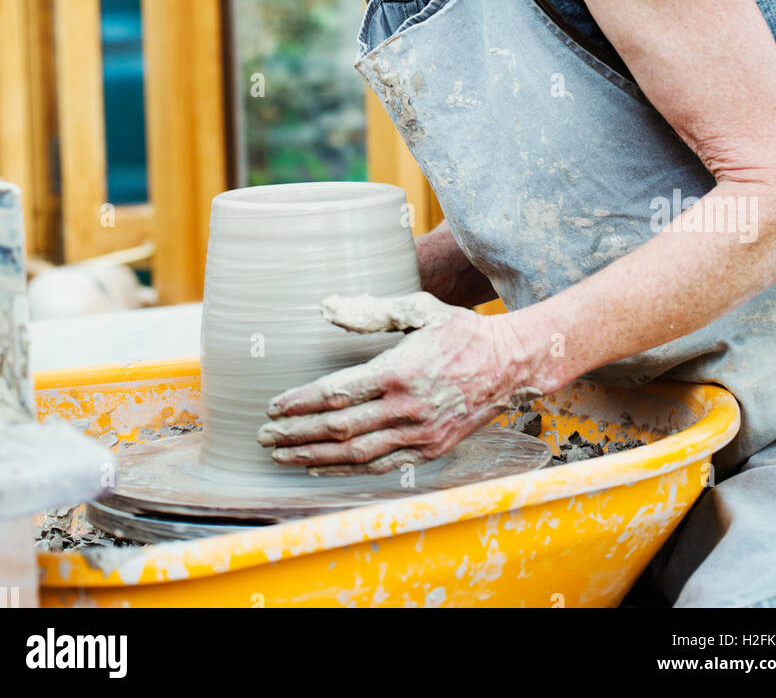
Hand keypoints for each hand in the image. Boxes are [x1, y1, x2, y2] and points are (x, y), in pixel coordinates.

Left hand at [256, 292, 537, 474]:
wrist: (510, 365)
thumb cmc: (463, 331)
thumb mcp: (419, 310)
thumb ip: (372, 312)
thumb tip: (327, 308)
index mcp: (399, 371)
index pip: (336, 394)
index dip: (300, 403)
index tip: (273, 407)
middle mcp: (407, 408)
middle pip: (338, 429)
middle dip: (296, 434)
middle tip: (265, 437)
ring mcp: (419, 434)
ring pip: (355, 453)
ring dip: (314, 456)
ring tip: (282, 456)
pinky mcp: (430, 449)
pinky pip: (380, 465)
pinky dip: (346, 469)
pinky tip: (322, 466)